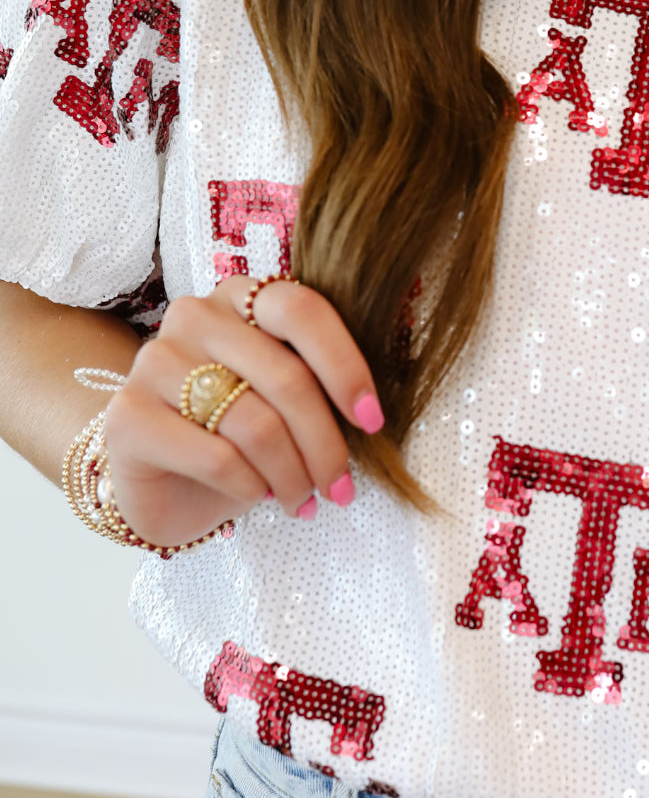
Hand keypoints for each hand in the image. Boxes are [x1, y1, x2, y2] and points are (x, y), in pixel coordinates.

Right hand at [103, 277, 384, 546]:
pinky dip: (251, 487)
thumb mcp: (284, 400)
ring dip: (293, 475)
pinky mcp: (127, 416)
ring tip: (303, 501)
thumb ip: (317, 382)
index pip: (302, 311)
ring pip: (255, 423)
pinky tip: (257, 497)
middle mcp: (194, 316)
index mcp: (241, 297)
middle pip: (286, 377)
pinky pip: (217, 457)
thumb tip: (371, 413)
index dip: (346, 366)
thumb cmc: (237, 435)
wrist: (164, 483)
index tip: (372, 421)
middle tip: (341, 488)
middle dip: (326, 444)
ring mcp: (154, 360)